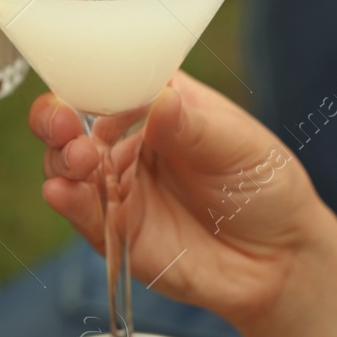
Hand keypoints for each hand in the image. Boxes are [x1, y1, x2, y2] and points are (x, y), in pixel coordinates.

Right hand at [30, 72, 324, 324]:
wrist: (280, 260)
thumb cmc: (265, 187)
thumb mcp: (239, 146)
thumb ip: (193, 127)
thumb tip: (160, 100)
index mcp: (158, 105)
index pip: (112, 79)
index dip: (89, 75)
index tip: (80, 77)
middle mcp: (129, 141)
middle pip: (74, 121)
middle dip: (56, 117)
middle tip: (62, 122)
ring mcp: (119, 185)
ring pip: (68, 165)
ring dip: (61, 158)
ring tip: (79, 159)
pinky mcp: (114, 230)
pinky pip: (82, 213)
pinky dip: (67, 200)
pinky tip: (63, 191)